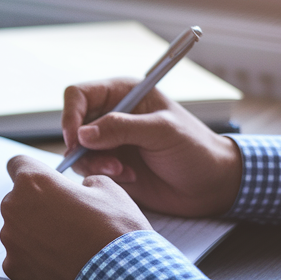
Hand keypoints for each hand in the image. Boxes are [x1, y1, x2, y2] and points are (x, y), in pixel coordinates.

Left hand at [0, 156, 150, 279]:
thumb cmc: (115, 232)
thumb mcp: (109, 190)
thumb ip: (85, 182)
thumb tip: (82, 188)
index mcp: (34, 182)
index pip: (18, 164)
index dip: (34, 170)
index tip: (44, 181)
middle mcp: (13, 208)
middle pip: (19, 199)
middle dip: (39, 205)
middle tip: (68, 219)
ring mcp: (11, 241)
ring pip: (19, 230)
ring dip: (37, 234)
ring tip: (69, 246)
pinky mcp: (14, 269)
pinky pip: (21, 257)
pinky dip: (36, 260)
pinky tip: (62, 264)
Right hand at [62, 79, 243, 217]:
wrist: (210, 185)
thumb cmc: (194, 149)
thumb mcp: (162, 132)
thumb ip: (122, 128)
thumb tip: (83, 134)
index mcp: (124, 94)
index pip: (79, 95)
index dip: (71, 114)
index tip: (75, 139)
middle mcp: (112, 115)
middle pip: (73, 125)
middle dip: (84, 147)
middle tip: (109, 164)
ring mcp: (109, 142)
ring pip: (77, 151)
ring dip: (95, 164)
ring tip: (123, 172)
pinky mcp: (110, 165)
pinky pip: (88, 169)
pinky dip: (103, 175)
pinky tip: (129, 178)